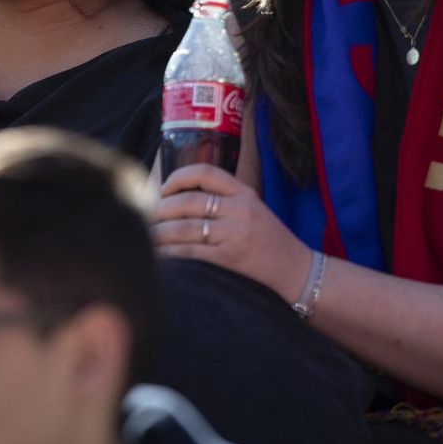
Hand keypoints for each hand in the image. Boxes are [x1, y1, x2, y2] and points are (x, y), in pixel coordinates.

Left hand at [151, 164, 312, 302]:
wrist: (296, 271)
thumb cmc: (271, 242)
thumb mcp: (254, 210)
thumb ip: (226, 201)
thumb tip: (179, 200)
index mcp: (245, 194)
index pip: (206, 173)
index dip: (179, 176)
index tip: (163, 188)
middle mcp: (240, 210)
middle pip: (189, 202)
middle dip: (161, 209)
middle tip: (145, 215)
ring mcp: (235, 234)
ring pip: (185, 228)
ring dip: (159, 233)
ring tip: (145, 236)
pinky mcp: (229, 259)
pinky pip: (190, 253)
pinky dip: (170, 254)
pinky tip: (159, 256)